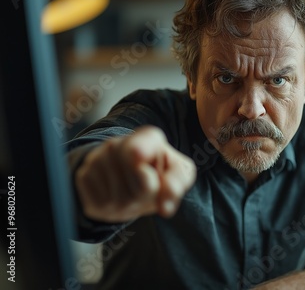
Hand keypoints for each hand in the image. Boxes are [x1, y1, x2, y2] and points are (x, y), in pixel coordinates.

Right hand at [75, 126, 195, 222]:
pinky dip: (112, 209)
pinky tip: (116, 195)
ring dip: (131, 205)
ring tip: (133, 192)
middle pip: (139, 188)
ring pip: (118, 201)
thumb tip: (165, 208)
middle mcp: (118, 143)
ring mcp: (97, 159)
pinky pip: (99, 205)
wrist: (130, 170)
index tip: (139, 157)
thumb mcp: (179, 172)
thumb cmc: (160, 171)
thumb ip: (177, 183)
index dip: (138, 152)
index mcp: (149, 138)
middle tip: (149, 188)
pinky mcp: (82, 176)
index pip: (139, 148)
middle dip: (149, 196)